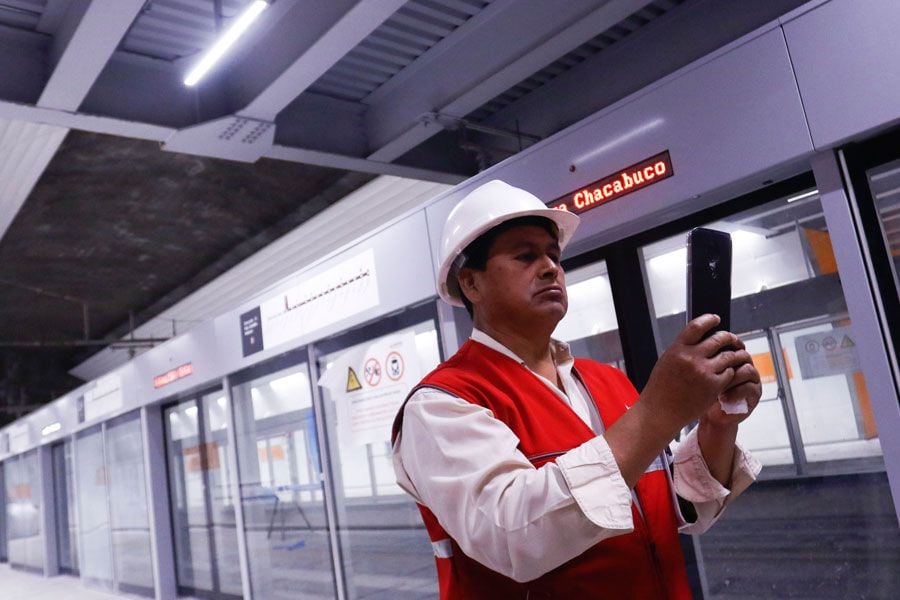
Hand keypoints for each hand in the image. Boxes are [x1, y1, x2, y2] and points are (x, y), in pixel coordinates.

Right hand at [641, 314, 752, 428]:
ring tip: (738, 356)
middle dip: (730, 338)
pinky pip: (730, 373)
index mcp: (677, 349)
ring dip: (736, 355)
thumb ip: (682, 350)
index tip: (716, 319)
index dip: (709, 320)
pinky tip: (729, 374)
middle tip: (734, 340)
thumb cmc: (660, 390)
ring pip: (729, 356)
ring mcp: (704, 371)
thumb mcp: (666, 362)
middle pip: (719, 338)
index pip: (697, 326)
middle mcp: (691, 357)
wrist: (660, 412)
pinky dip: (731, 372)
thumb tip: (699, 340)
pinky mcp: (713, 386)